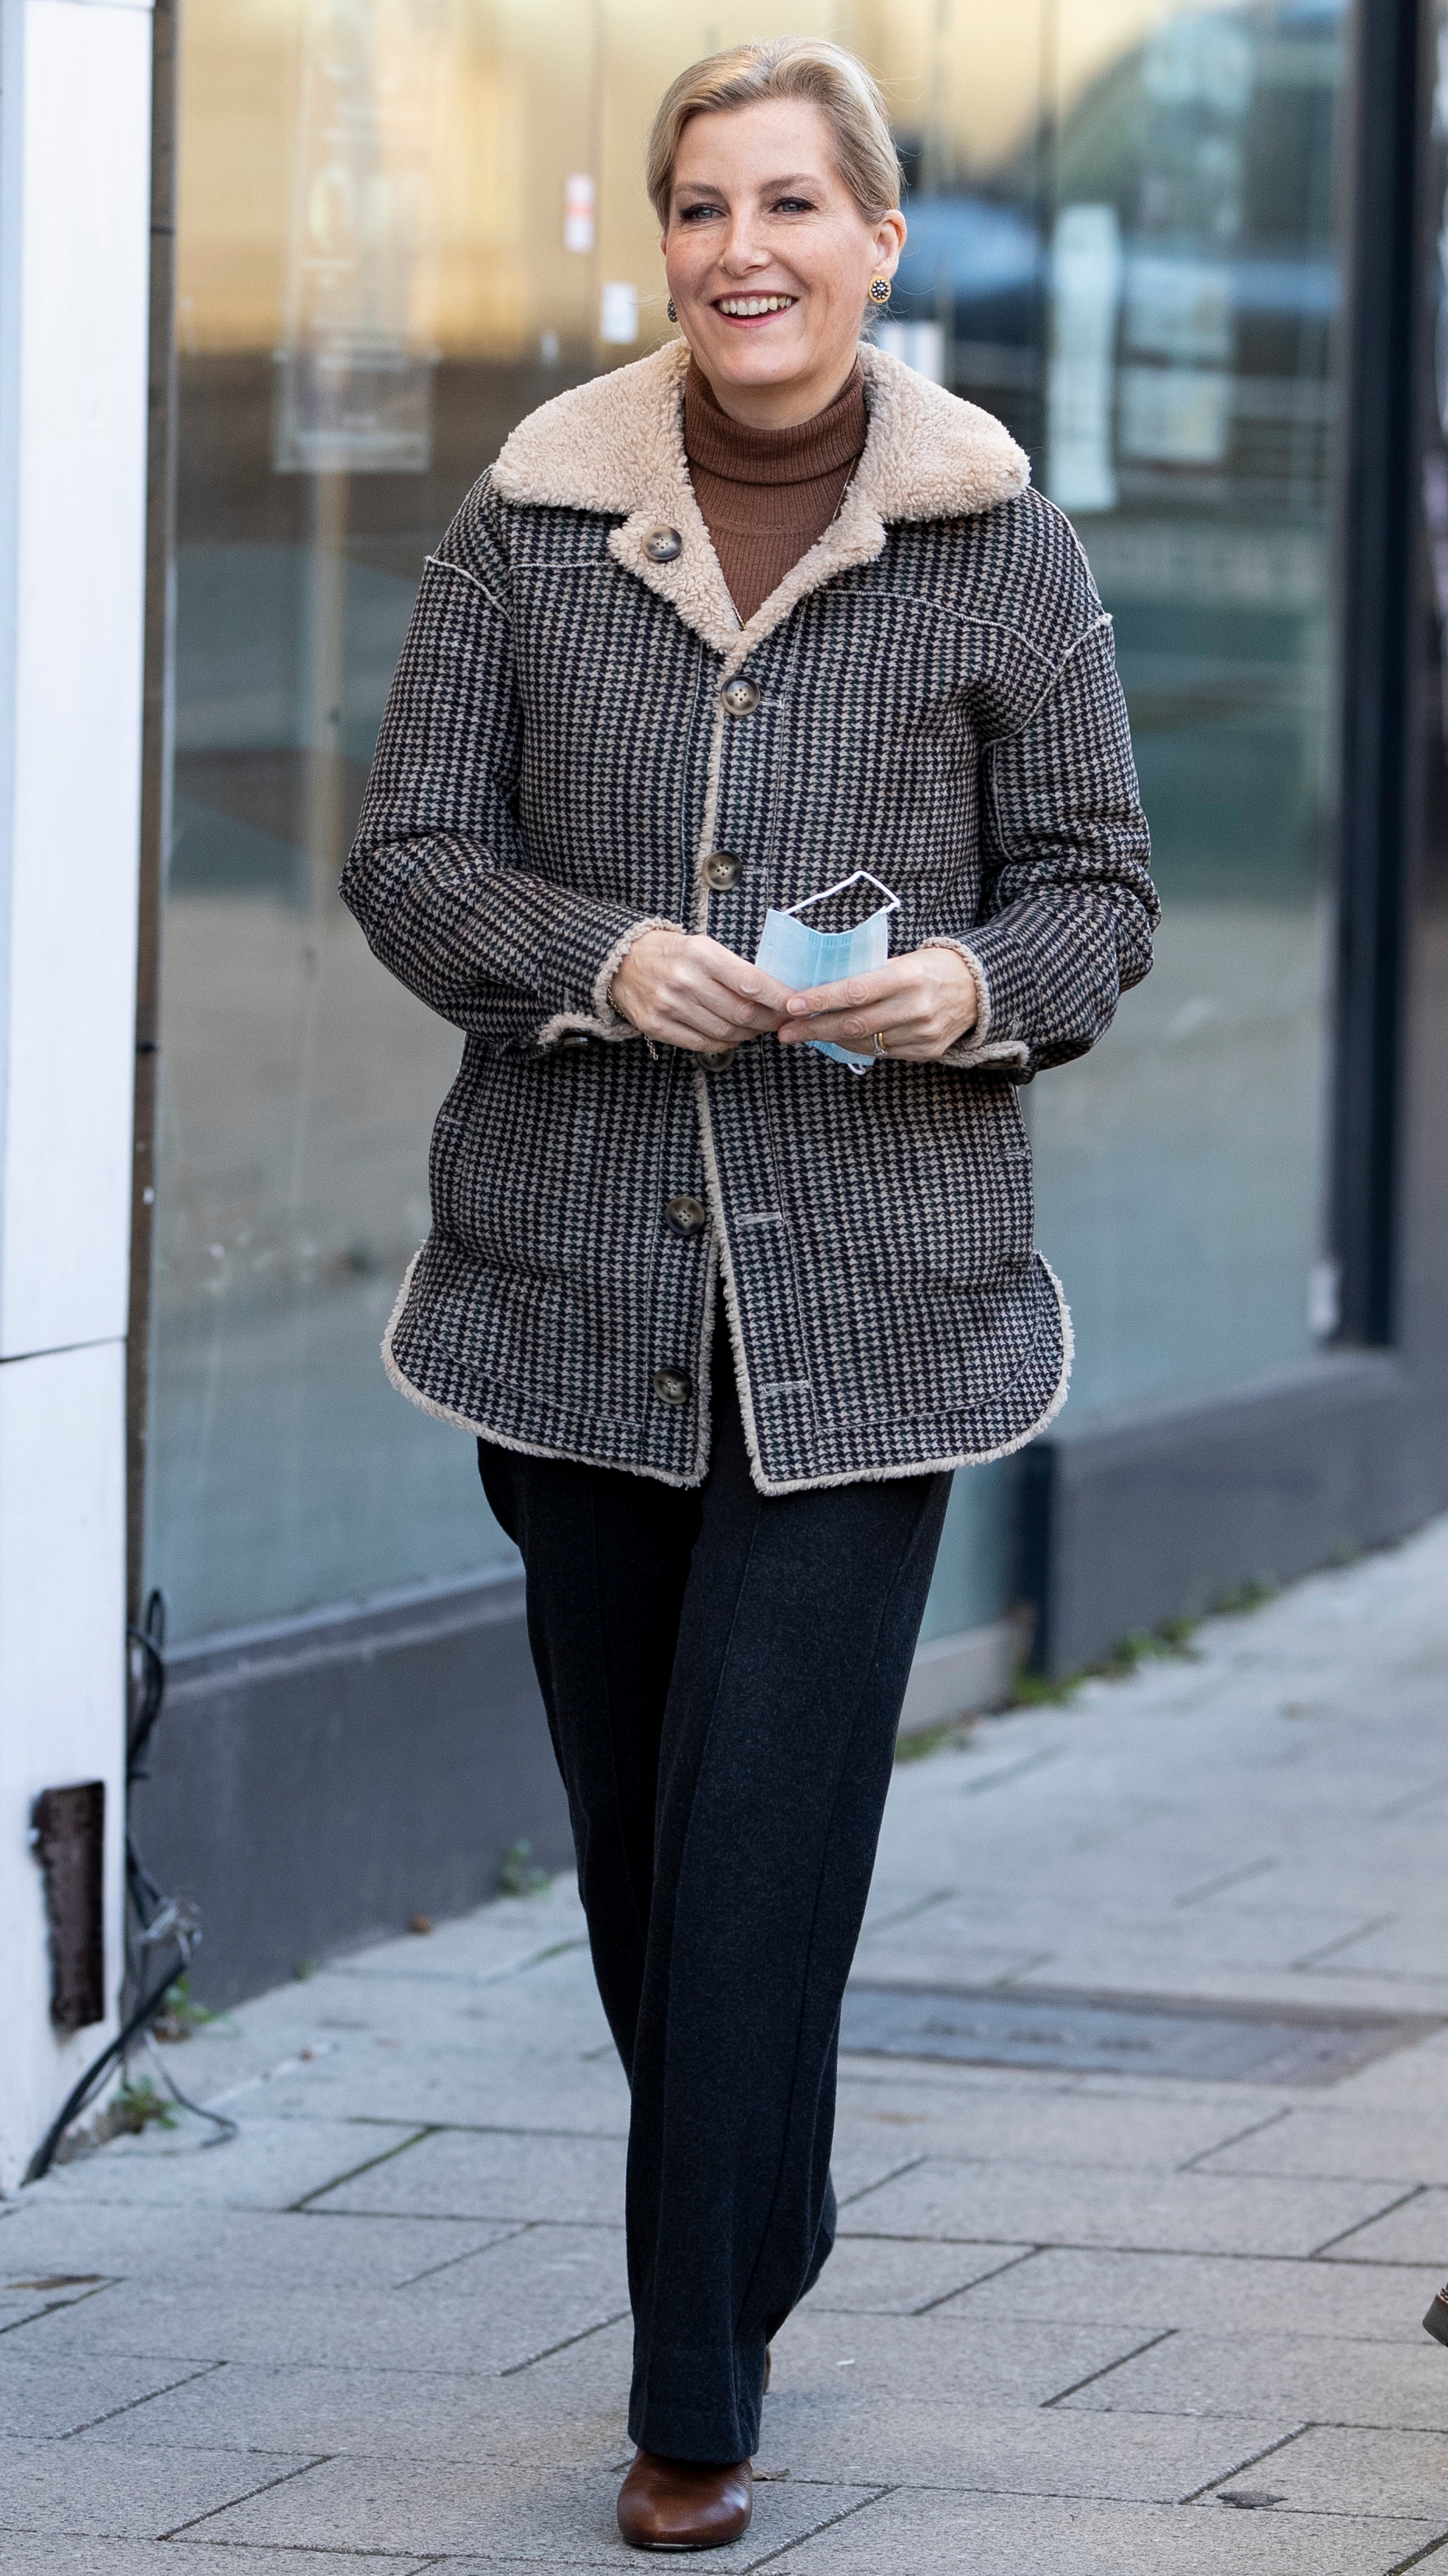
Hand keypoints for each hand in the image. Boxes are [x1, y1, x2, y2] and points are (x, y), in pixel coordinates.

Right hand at [610, 929, 793, 1053]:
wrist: (623, 961)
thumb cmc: (672, 953)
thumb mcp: (704, 946)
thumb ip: (736, 969)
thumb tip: (775, 994)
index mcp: (702, 954)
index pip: (751, 983)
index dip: (779, 998)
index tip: (797, 1005)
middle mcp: (685, 981)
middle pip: (742, 1013)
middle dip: (769, 1020)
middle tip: (781, 1020)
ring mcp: (669, 1006)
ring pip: (725, 1031)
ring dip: (749, 1033)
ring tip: (756, 1027)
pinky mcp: (657, 1026)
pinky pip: (703, 1044)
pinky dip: (725, 1043)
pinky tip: (732, 1035)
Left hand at [776, 945, 979, 1062]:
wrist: (978, 988)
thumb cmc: (930, 968)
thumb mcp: (903, 960)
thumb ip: (868, 974)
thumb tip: (821, 987)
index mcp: (908, 976)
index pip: (856, 991)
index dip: (821, 1000)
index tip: (792, 1005)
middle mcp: (916, 1007)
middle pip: (854, 1024)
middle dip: (814, 1029)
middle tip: (785, 1032)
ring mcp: (923, 1033)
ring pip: (865, 1042)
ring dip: (831, 1039)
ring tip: (807, 1033)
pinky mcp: (927, 1052)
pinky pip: (881, 1053)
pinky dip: (856, 1046)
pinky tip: (841, 1039)